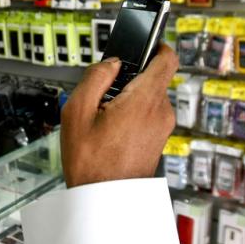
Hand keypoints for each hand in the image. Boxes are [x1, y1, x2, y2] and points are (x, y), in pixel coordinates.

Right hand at [60, 44, 177, 187]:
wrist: (104, 201)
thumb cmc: (91, 163)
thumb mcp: (77, 111)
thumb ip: (95, 76)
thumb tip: (111, 63)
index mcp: (144, 100)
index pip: (167, 58)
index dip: (156, 45)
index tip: (143, 42)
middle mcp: (161, 111)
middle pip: (152, 77)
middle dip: (129, 78)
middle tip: (104, 93)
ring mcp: (162, 127)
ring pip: (147, 96)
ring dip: (128, 98)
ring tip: (103, 117)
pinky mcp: (158, 138)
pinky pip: (147, 113)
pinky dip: (131, 113)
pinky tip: (110, 129)